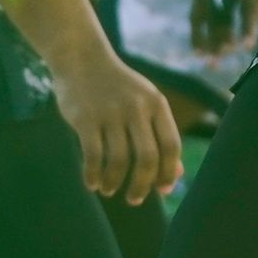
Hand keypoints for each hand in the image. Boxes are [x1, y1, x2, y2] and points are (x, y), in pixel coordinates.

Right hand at [55, 49, 184, 203]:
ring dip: (114, 182)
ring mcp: (110, 112)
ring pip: (119, 160)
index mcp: (156, 104)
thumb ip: (160, 136)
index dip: (169, 172)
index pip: (171, 145)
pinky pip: (93, 155)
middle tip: (134, 200)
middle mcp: (136, 108)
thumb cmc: (118, 88)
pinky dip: (93, 175)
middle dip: (142, 185)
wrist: (81, 57)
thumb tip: (176, 176)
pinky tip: (92, 183)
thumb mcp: (145, 103)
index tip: (162, 190)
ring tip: (109, 190)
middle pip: (147, 158)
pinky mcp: (85, 117)